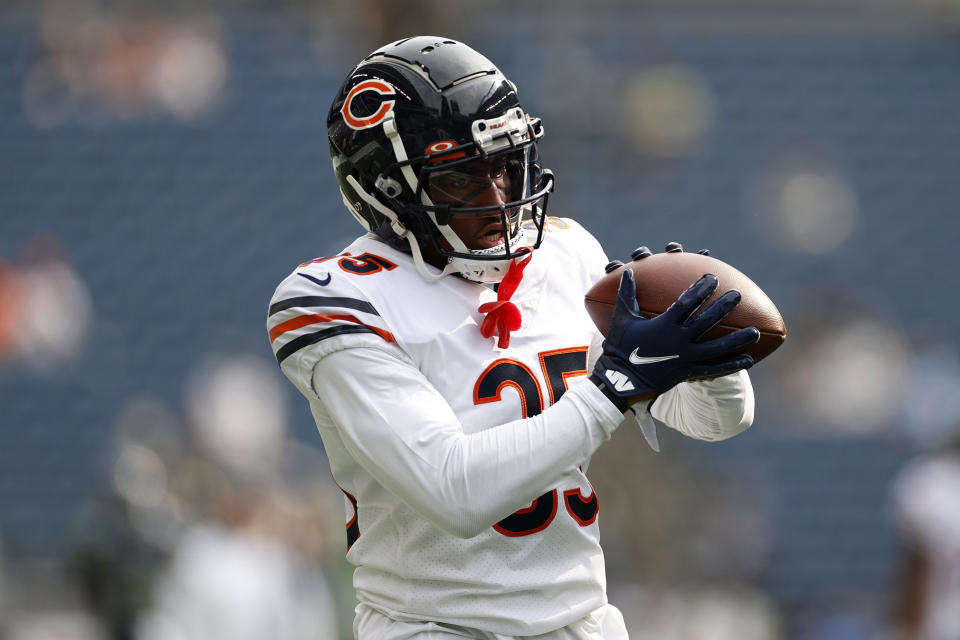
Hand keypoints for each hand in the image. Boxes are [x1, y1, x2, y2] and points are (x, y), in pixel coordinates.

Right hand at [592, 268, 758, 405]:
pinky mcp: (688, 372)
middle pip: (706, 322)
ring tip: (756, 331)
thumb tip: (627, 271)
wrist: (621, 381)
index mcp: (664, 326)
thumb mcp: (622, 319)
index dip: (701, 290)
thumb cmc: (620, 347)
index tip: (712, 278)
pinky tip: (748, 360)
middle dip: (723, 307)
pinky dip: (731, 364)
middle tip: (737, 295)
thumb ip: (626, 295)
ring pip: (716, 348)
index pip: (687, 303)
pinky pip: (714, 369)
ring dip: (737, 339)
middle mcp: (678, 341)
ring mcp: (685, 358)